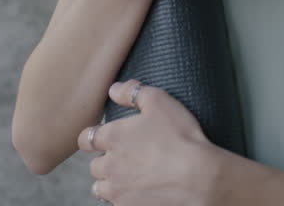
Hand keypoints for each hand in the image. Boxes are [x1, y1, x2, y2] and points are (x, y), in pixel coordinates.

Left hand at [78, 80, 226, 205]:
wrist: (198, 177)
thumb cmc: (180, 137)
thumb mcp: (160, 101)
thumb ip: (133, 92)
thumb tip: (114, 89)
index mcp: (112, 138)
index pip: (85, 139)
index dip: (93, 137)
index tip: (105, 137)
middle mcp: (109, 166)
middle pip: (94, 165)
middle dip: (106, 160)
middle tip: (128, 156)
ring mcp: (117, 190)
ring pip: (100, 188)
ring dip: (111, 181)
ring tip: (130, 176)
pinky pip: (117, 203)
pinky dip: (126, 197)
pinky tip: (142, 190)